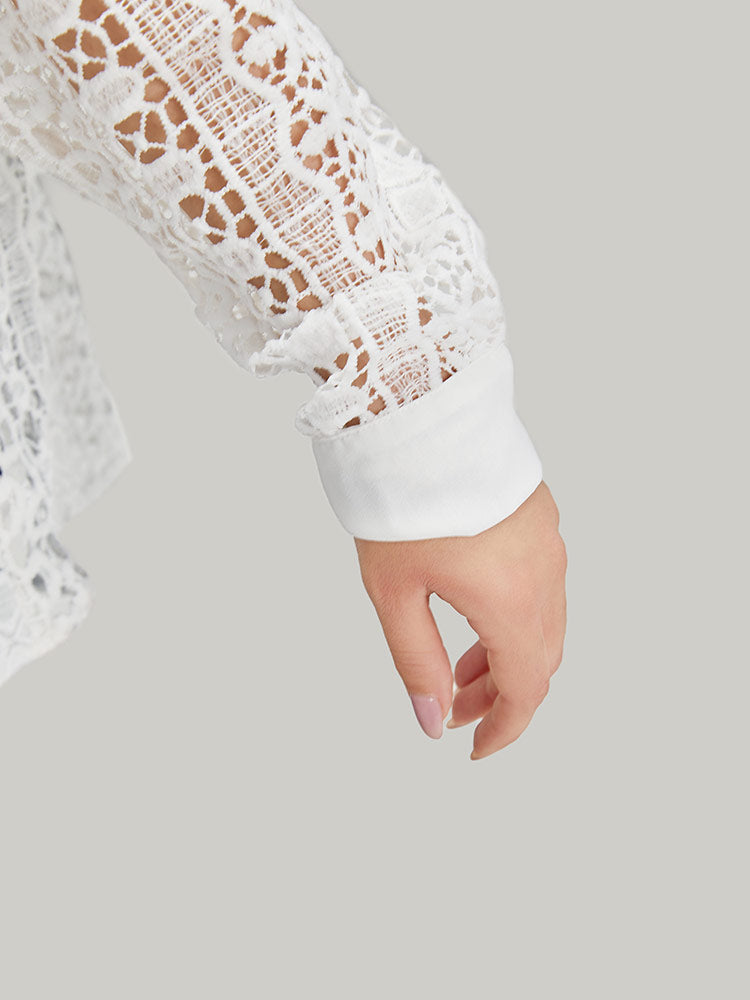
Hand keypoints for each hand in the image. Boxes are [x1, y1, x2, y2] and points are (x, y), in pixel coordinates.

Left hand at [353, 480, 566, 759]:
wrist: (417, 414)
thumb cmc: (399, 500)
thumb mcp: (395, 593)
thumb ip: (417, 662)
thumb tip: (432, 720)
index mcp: (511, 600)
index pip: (526, 689)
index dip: (504, 729)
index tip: (476, 749)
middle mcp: (544, 574)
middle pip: (538, 660)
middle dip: (500, 695)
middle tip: (455, 711)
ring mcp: (548, 543)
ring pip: (542, 623)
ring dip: (505, 656)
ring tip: (457, 667)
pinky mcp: (539, 517)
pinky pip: (542, 586)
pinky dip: (514, 617)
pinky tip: (473, 613)